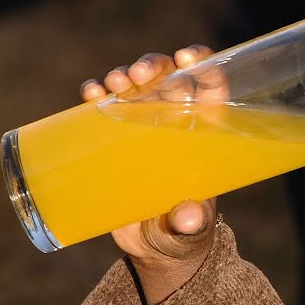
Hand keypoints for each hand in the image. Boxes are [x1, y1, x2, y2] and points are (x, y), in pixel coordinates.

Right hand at [80, 46, 223, 304]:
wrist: (151, 245)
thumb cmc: (182, 233)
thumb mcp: (188, 230)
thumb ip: (190, 223)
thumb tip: (186, 216)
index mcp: (204, 133)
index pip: (213, 89)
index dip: (205, 66)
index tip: (187, 59)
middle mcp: (176, 121)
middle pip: (170, 77)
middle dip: (156, 66)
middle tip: (141, 75)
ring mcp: (145, 125)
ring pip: (138, 85)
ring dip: (125, 74)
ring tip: (113, 83)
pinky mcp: (116, 136)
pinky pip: (106, 106)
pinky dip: (97, 94)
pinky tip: (91, 92)